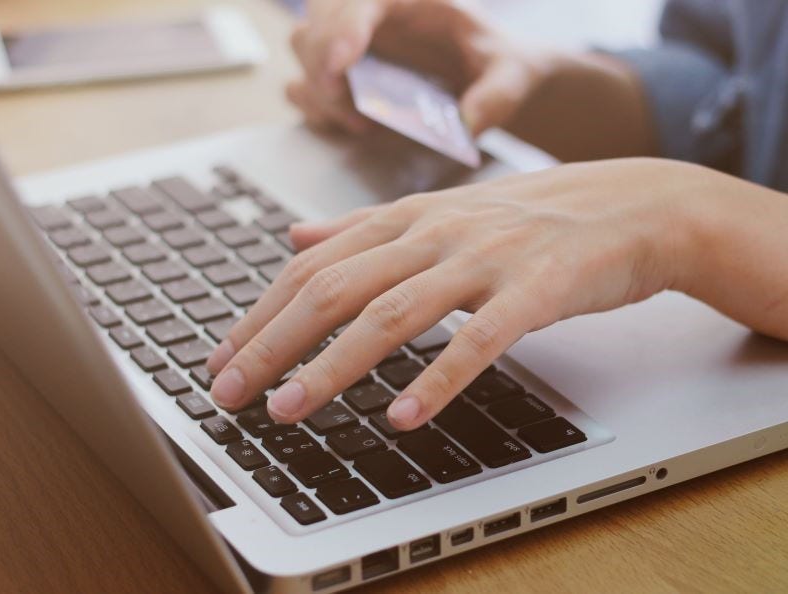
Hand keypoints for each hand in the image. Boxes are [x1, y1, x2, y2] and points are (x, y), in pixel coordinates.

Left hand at [206, 158, 730, 428]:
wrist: (631, 207)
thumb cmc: (532, 217)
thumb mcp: (439, 212)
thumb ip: (362, 228)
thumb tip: (293, 240)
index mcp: (409, 216)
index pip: (315, 267)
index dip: (262, 313)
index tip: (225, 356)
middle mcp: (437, 232)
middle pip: (336, 289)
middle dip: (273, 343)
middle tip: (229, 391)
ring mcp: (485, 259)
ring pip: (393, 314)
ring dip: (333, 366)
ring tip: (289, 409)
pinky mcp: (536, 289)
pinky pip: (479, 340)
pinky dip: (438, 380)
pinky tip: (402, 418)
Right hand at [286, 0, 554, 135]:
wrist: (490, 80)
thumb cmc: (499, 66)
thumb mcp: (512, 77)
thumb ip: (496, 96)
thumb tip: (467, 125)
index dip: (344, 28)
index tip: (343, 64)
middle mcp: (373, 13)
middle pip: (318, 19)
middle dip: (322, 62)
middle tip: (352, 109)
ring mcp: (353, 42)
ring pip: (303, 47)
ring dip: (318, 89)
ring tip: (361, 123)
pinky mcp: (342, 76)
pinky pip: (303, 83)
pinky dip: (315, 106)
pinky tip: (355, 125)